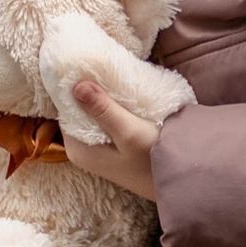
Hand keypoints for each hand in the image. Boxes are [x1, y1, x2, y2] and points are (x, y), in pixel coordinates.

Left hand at [60, 75, 158, 202]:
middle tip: (100, 64)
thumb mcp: (130, 133)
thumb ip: (103, 110)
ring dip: (103, 97)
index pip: (64, 110)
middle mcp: (84, 150)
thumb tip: (76, 85)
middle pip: (78, 111)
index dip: (72, 87)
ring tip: (111, 73)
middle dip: (88, 90)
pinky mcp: (114, 146)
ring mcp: (99, 149)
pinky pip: (106, 120)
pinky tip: (123, 93)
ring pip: (93, 114)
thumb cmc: (154, 162)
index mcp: (79, 150)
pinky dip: (113, 107)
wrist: (180, 183)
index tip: (83, 64)